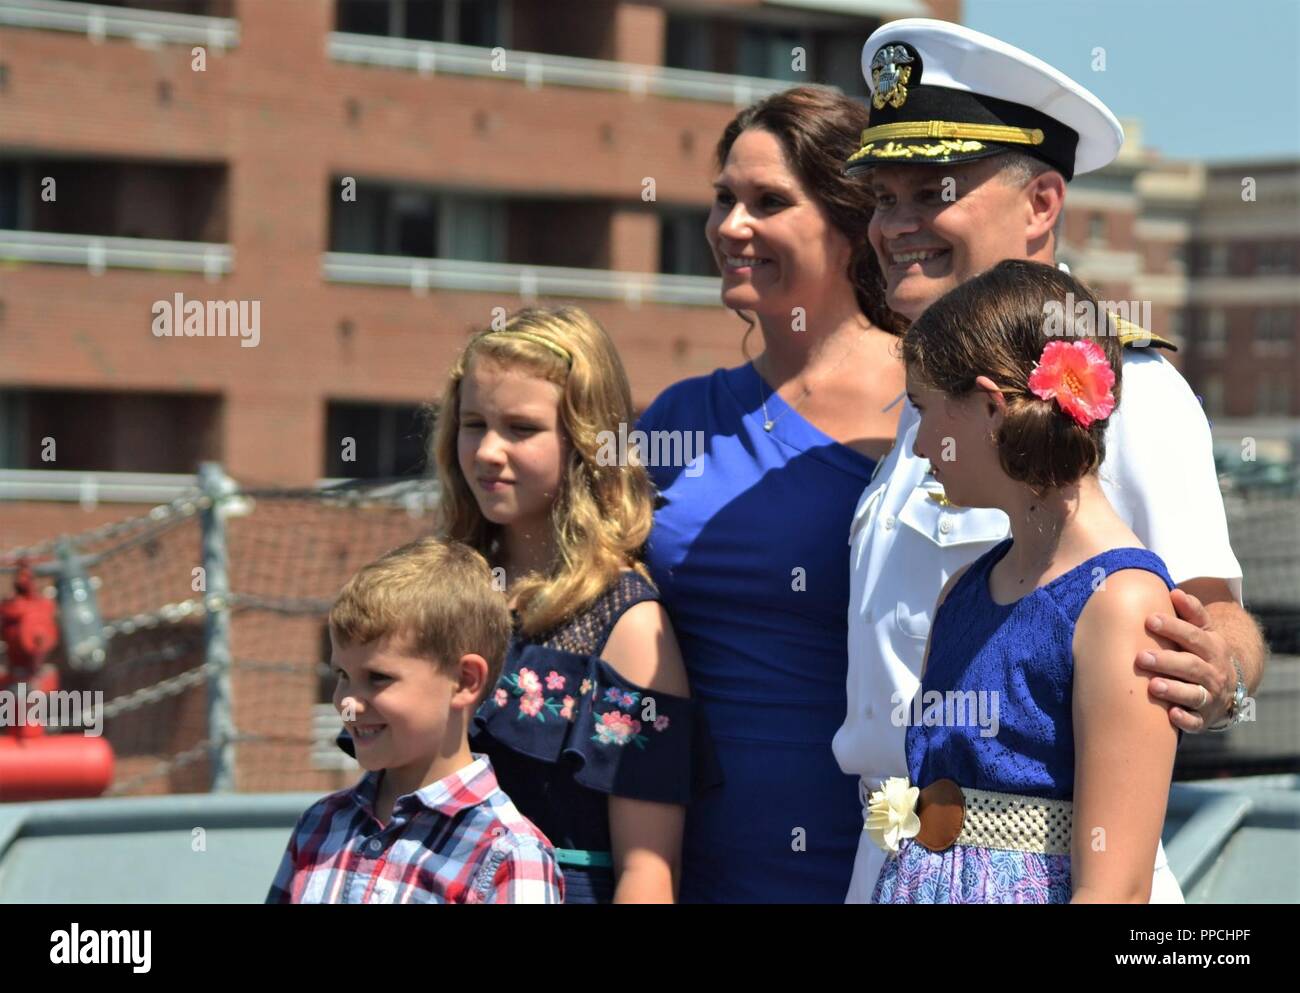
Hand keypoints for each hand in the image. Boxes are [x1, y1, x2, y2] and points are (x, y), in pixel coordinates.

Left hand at [1136, 588, 1232, 732]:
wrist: (1228, 687)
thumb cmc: (1202, 652)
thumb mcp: (1203, 631)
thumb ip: (1190, 613)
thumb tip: (1175, 591)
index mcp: (1212, 647)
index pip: (1194, 636)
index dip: (1173, 628)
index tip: (1149, 620)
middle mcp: (1214, 672)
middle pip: (1192, 666)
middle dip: (1167, 661)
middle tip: (1140, 657)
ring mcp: (1210, 696)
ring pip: (1195, 694)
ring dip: (1175, 690)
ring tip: (1153, 685)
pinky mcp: (1204, 718)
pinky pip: (1197, 722)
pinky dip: (1186, 719)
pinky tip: (1172, 715)